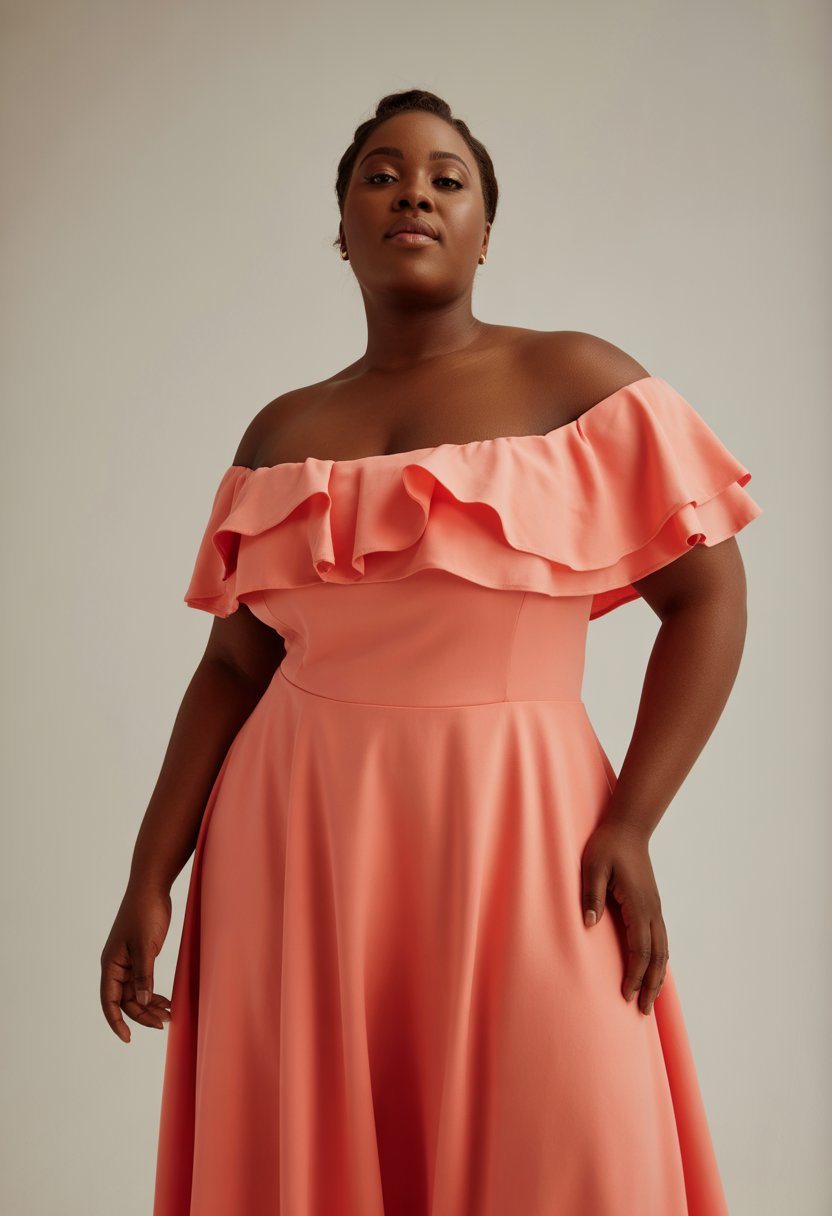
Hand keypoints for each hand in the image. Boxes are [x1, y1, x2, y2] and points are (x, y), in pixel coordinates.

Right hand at [100, 880, 172, 1042]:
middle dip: (142, 1014)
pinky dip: (154, 992)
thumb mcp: (145, 946)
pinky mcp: (141, 955)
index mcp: (111, 964)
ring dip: (150, 1005)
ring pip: (137, 992)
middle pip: (126, 1000)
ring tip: (169, 1014)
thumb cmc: (145, 913)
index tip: (128, 1038)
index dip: (116, 1022)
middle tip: (163, 1023)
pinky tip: (167, 1000)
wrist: (152, 887)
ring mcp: (129, 961)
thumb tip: (144, 1002)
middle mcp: (117, 965)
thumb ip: (144, 975)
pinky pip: (145, 981)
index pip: (109, 1001)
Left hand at [580, 819, 668, 1015]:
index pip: (640, 949)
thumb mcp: (592, 866)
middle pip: (657, 956)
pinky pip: (661, 939)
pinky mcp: (652, 905)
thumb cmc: (606, 846)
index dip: (635, 974)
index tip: (627, 995)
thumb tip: (589, 923)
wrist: (628, 828)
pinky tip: (654, 970)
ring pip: (663, 950)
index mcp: (638, 904)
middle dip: (651, 984)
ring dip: (658, 976)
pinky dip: (660, 960)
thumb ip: (591, 894)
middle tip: (643, 1011)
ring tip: (651, 1000)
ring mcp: (655, 908)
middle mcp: (652, 910)